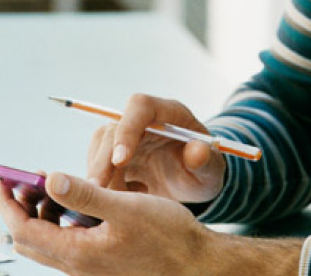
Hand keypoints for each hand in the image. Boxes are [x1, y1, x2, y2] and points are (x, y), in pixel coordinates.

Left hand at [0, 172, 300, 275]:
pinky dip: (60, 222)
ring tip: (49, 185)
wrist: (199, 267)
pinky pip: (67, 245)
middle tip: (18, 179)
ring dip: (40, 214)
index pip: (22, 228)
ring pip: (48, 243)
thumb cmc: (169, 237)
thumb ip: (85, 194)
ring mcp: (89, 268)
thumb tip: (49, 178)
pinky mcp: (102, 265)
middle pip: (29, 239)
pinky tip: (78, 202)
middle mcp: (78, 266)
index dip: (6, 201)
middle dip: (18, 207)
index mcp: (77, 253)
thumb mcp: (126, 208)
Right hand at [86, 94, 225, 202]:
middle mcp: (143, 119)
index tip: (121, 160)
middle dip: (103, 160)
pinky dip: (103, 185)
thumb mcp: (212, 169)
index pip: (141, 107)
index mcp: (169, 112)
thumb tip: (197, 152)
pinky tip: (121, 202)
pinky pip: (98, 165)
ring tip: (115, 203)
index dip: (127, 130)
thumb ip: (206, 161)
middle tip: (98, 190)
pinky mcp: (115, 153)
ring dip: (100, 175)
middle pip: (113, 129)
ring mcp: (127, 136)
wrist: (194, 181)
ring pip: (100, 147)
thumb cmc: (205, 169)